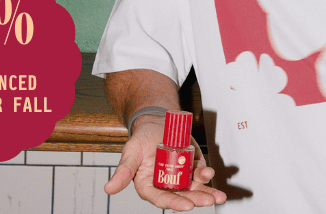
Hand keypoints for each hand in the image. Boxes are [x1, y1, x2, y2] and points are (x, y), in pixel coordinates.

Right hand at [104, 115, 223, 208]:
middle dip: (196, 200)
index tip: (187, 205)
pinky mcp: (191, 166)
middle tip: (208, 201)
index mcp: (149, 186)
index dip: (174, 204)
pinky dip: (207, 175)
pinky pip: (201, 174)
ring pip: (194, 189)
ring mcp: (180, 176)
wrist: (157, 121)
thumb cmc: (141, 138)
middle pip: (182, 196)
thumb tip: (108, 189)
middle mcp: (166, 185)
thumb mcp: (131, 152)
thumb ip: (123, 171)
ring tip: (217, 196)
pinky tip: (211, 173)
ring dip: (206, 193)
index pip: (161, 199)